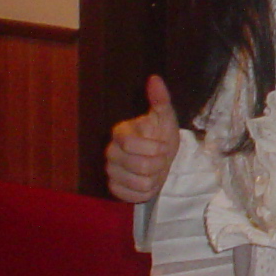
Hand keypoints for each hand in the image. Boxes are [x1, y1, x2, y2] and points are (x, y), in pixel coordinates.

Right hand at [106, 74, 178, 203]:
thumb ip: (160, 99)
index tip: (163, 145)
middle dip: (159, 165)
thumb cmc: (161, 135)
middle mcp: (110, 151)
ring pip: (139, 183)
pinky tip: (147, 181)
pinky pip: (132, 196)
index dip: (156, 148)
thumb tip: (155, 78)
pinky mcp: (114, 188)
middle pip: (140, 166)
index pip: (133, 145)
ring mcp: (110, 171)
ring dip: (155, 179)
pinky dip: (146, 192)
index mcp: (120, 132)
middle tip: (161, 160)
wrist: (161, 157)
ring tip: (155, 170)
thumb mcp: (166, 117)